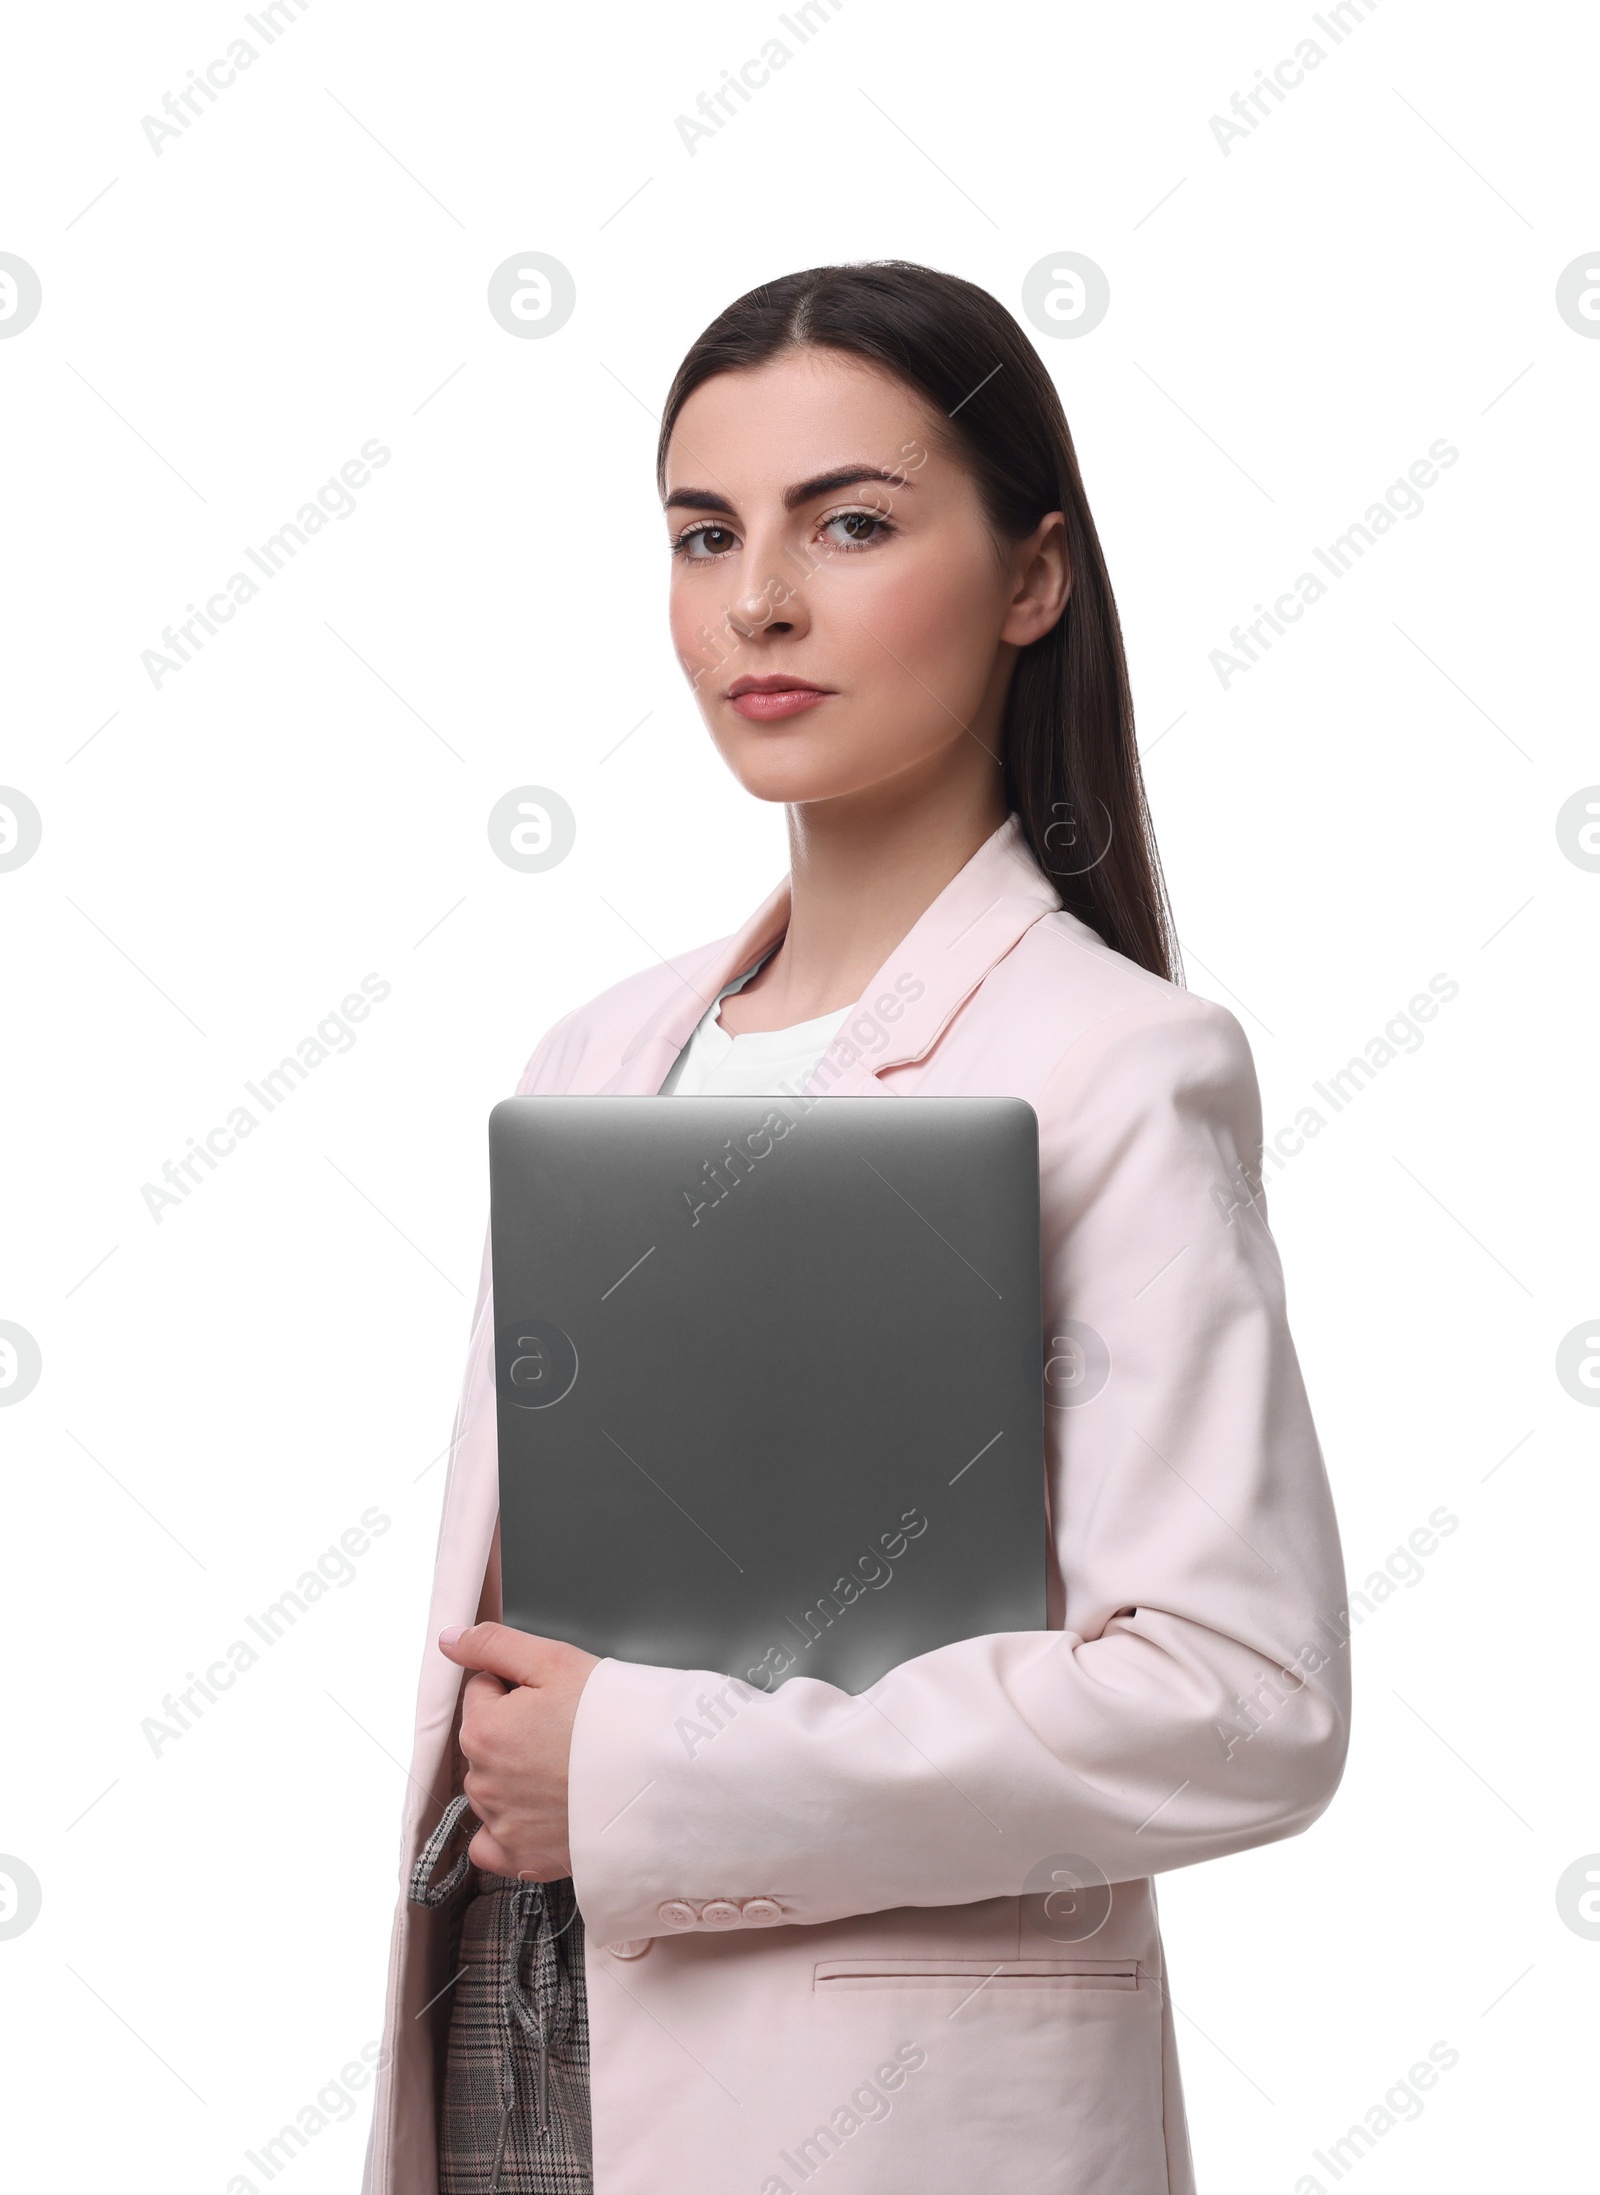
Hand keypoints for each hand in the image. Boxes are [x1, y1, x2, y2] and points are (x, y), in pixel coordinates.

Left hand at [438, 1622, 600, 1880]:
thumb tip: (449, 1641)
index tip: (553, 1696)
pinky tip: (538, 1815)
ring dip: (514, 1777)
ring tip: (566, 1771)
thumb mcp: (555, 1661)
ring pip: (491, 1788)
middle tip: (565, 1732)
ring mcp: (502, 1824)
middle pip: (485, 1741)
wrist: (660, 1778)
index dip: (518, 1686)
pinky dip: (507, 1832)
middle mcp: (484, 1781)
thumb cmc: (614, 1716)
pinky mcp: (523, 1858)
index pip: (482, 1691)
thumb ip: (494, 1645)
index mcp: (485, 1730)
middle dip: (515, 1731)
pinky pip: (491, 1847)